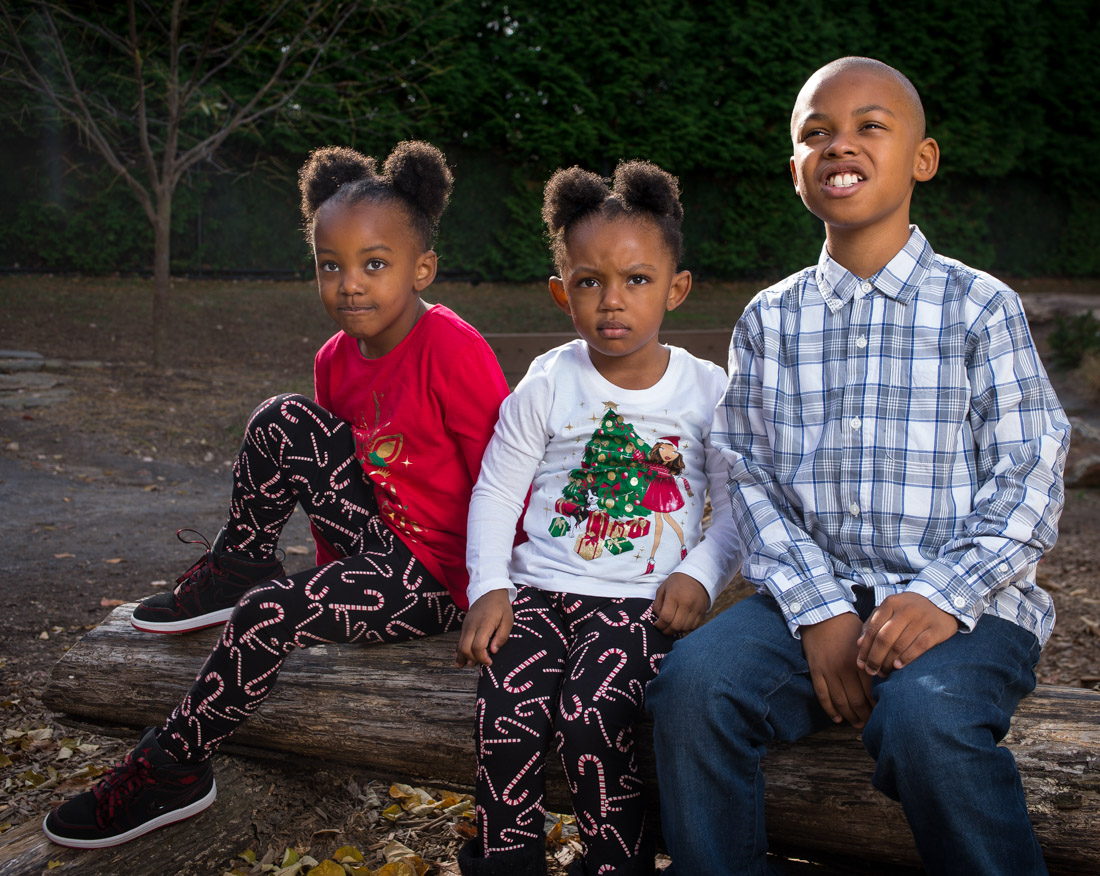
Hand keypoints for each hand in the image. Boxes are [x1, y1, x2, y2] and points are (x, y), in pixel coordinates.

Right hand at [455, 590, 512, 667]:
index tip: (490, 662)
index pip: (478, 646)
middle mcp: (472, 626)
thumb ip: (502, 636)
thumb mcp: (508, 620)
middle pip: (465, 648)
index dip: (483, 657)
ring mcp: (466, 626)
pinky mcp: (464, 626)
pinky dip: (459, 652)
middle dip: (473, 659)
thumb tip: (493, 651)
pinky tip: (459, 661)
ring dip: (464, 657)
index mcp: (484, 624)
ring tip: (468, 666)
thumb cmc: (501, 607)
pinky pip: (459, 641)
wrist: (489, 591)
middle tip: (484, 662)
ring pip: (460, 646)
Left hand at [651, 573, 708, 635]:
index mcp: (674, 596)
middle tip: (663, 629)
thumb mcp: (663, 588)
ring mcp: (696, 608)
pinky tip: (681, 624)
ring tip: (671, 627)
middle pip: (676, 625)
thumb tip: (658, 619)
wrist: (697, 575)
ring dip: (676, 631)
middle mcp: (686, 603)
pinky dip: (686, 628)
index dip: (659, 625)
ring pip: (685, 628)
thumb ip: (657, 604)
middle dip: (667, 631)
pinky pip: (694, 626)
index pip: (666, 617)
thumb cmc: (676, 582)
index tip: (656, 625)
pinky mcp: (703, 612)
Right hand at [800, 613, 873, 728]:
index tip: (884, 713)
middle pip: (857, 701)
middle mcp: (845, 668)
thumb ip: (876, 659)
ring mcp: (829, 671)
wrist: (822, 614)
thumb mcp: (867, 640)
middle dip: (866, 716)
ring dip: (850, 717)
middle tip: (872, 724)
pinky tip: (837, 718)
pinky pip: (823, 695)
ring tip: (858, 724)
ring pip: (840, 702)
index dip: (878, 706)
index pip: (872, 691)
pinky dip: (830, 709)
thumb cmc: (848, 627)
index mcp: (860, 661)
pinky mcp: (816, 670)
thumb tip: (888, 679)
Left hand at [857, 592, 956, 676]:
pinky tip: (898, 666)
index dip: (865, 649)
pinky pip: (919, 646)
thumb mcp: (890, 610)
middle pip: (884, 638)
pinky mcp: (936, 629)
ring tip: (883, 672)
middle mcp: (906, 609)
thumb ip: (873, 623)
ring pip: (900, 645)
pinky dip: (907, 658)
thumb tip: (859, 644)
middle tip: (871, 671)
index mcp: (891, 603)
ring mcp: (922, 619)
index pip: (873, 629)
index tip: (860, 663)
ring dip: (888, 662)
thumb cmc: (908, 609)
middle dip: (875, 658)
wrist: (942, 600)